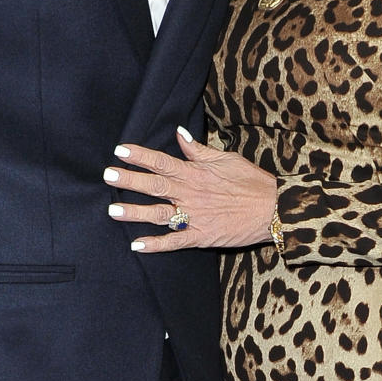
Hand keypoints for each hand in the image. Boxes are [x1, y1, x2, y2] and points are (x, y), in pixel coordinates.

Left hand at [104, 128, 277, 252]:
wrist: (273, 209)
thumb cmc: (251, 181)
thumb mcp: (226, 158)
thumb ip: (198, 149)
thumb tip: (179, 134)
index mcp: (195, 173)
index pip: (162, 161)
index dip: (140, 156)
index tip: (120, 150)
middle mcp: (191, 194)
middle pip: (155, 186)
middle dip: (129, 181)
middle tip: (107, 176)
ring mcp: (195, 216)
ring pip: (159, 214)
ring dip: (135, 213)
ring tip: (113, 211)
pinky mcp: (201, 236)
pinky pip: (175, 241)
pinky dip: (156, 245)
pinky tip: (137, 245)